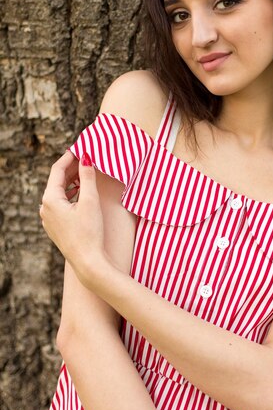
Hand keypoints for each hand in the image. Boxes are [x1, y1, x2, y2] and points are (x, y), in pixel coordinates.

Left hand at [39, 152, 104, 275]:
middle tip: (86, 157)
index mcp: (50, 199)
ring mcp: (49, 218)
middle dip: (72, 168)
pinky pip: (61, 204)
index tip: (81, 147)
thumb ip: (87, 177)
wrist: (88, 261)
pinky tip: (82, 193)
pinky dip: (71, 195)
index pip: (57, 170)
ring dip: (72, 181)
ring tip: (86, 172)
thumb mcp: (90, 201)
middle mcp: (45, 208)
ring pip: (59, 193)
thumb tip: (86, 157)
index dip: (69, 157)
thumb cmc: (89, 232)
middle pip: (57, 181)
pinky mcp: (56, 226)